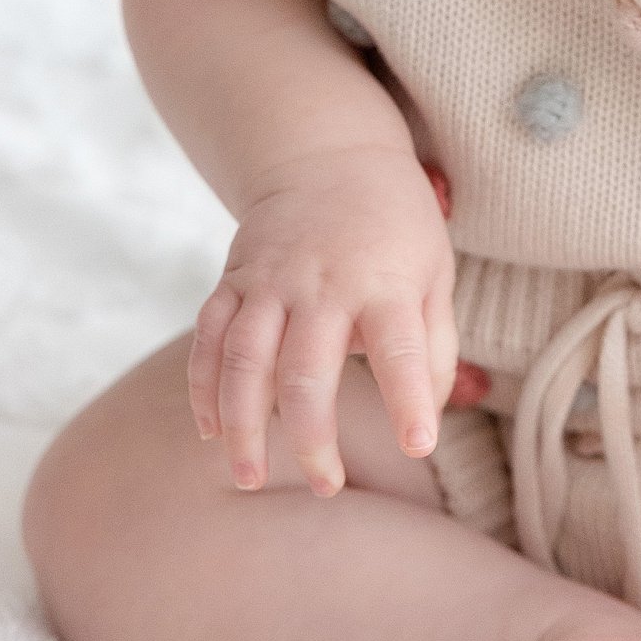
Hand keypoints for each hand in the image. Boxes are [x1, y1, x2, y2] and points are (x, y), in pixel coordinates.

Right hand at [188, 144, 457, 494]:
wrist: (330, 154)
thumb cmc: (396, 227)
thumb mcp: (435, 273)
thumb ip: (436, 347)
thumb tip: (429, 416)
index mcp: (385, 283)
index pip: (400, 347)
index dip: (409, 398)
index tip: (418, 445)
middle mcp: (323, 283)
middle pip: (307, 367)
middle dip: (312, 436)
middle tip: (325, 486)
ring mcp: (270, 280)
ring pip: (245, 358)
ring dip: (242, 422)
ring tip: (249, 476)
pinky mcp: (233, 279)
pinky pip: (209, 338)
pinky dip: (204, 387)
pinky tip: (210, 430)